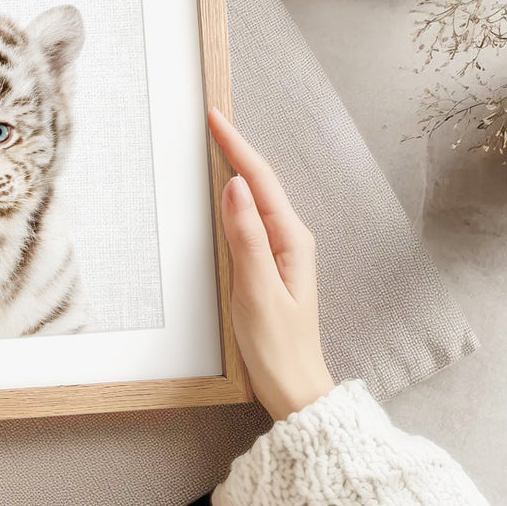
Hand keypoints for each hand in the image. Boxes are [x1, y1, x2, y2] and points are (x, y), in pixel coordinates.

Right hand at [208, 108, 333, 421]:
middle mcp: (290, 239)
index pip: (260, 181)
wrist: (294, 387)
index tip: (215, 118)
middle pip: (261, 181)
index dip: (236, 147)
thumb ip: (246, 238)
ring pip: (257, 197)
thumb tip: (236, 187)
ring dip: (238, 168)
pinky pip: (252, 218)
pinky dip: (237, 196)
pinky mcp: (271, 264)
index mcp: (290, 240)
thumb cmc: (277, 346)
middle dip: (237, 148)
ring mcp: (282, 251)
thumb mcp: (257, 290)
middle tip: (212, 120)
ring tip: (217, 143)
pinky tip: (226, 191)